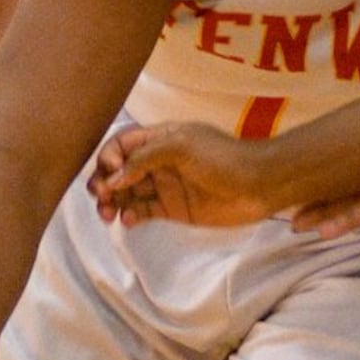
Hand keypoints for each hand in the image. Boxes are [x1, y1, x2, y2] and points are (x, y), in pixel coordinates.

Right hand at [89, 121, 282, 227]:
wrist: (259, 185)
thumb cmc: (224, 158)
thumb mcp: (181, 146)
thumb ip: (145, 158)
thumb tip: (113, 179)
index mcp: (160, 138)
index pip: (122, 144)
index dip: (108, 157)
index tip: (110, 174)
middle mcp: (159, 161)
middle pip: (119, 171)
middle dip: (103, 182)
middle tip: (99, 197)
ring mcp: (166, 186)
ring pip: (127, 193)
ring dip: (112, 202)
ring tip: (107, 214)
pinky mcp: (174, 209)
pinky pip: (143, 212)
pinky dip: (131, 216)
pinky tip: (129, 221)